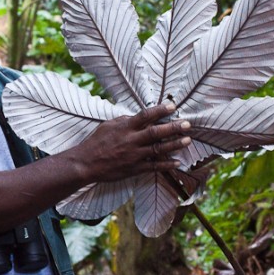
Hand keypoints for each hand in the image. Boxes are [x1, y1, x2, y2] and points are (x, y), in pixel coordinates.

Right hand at [70, 103, 190, 182]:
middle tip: (187, 124)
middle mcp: (131, 140)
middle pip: (155, 132)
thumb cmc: (96, 142)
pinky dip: (167, 165)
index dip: (160, 110)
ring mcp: (134, 155)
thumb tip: (138, 116)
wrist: (86, 163)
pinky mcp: (135, 168)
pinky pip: (154, 167)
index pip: (145, 115)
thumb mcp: (108, 125)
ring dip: (174, 145)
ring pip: (158, 149)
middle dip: (173, 127)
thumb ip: (125, 120)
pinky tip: (178, 162)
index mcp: (125, 127)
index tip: (172, 106)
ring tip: (187, 140)